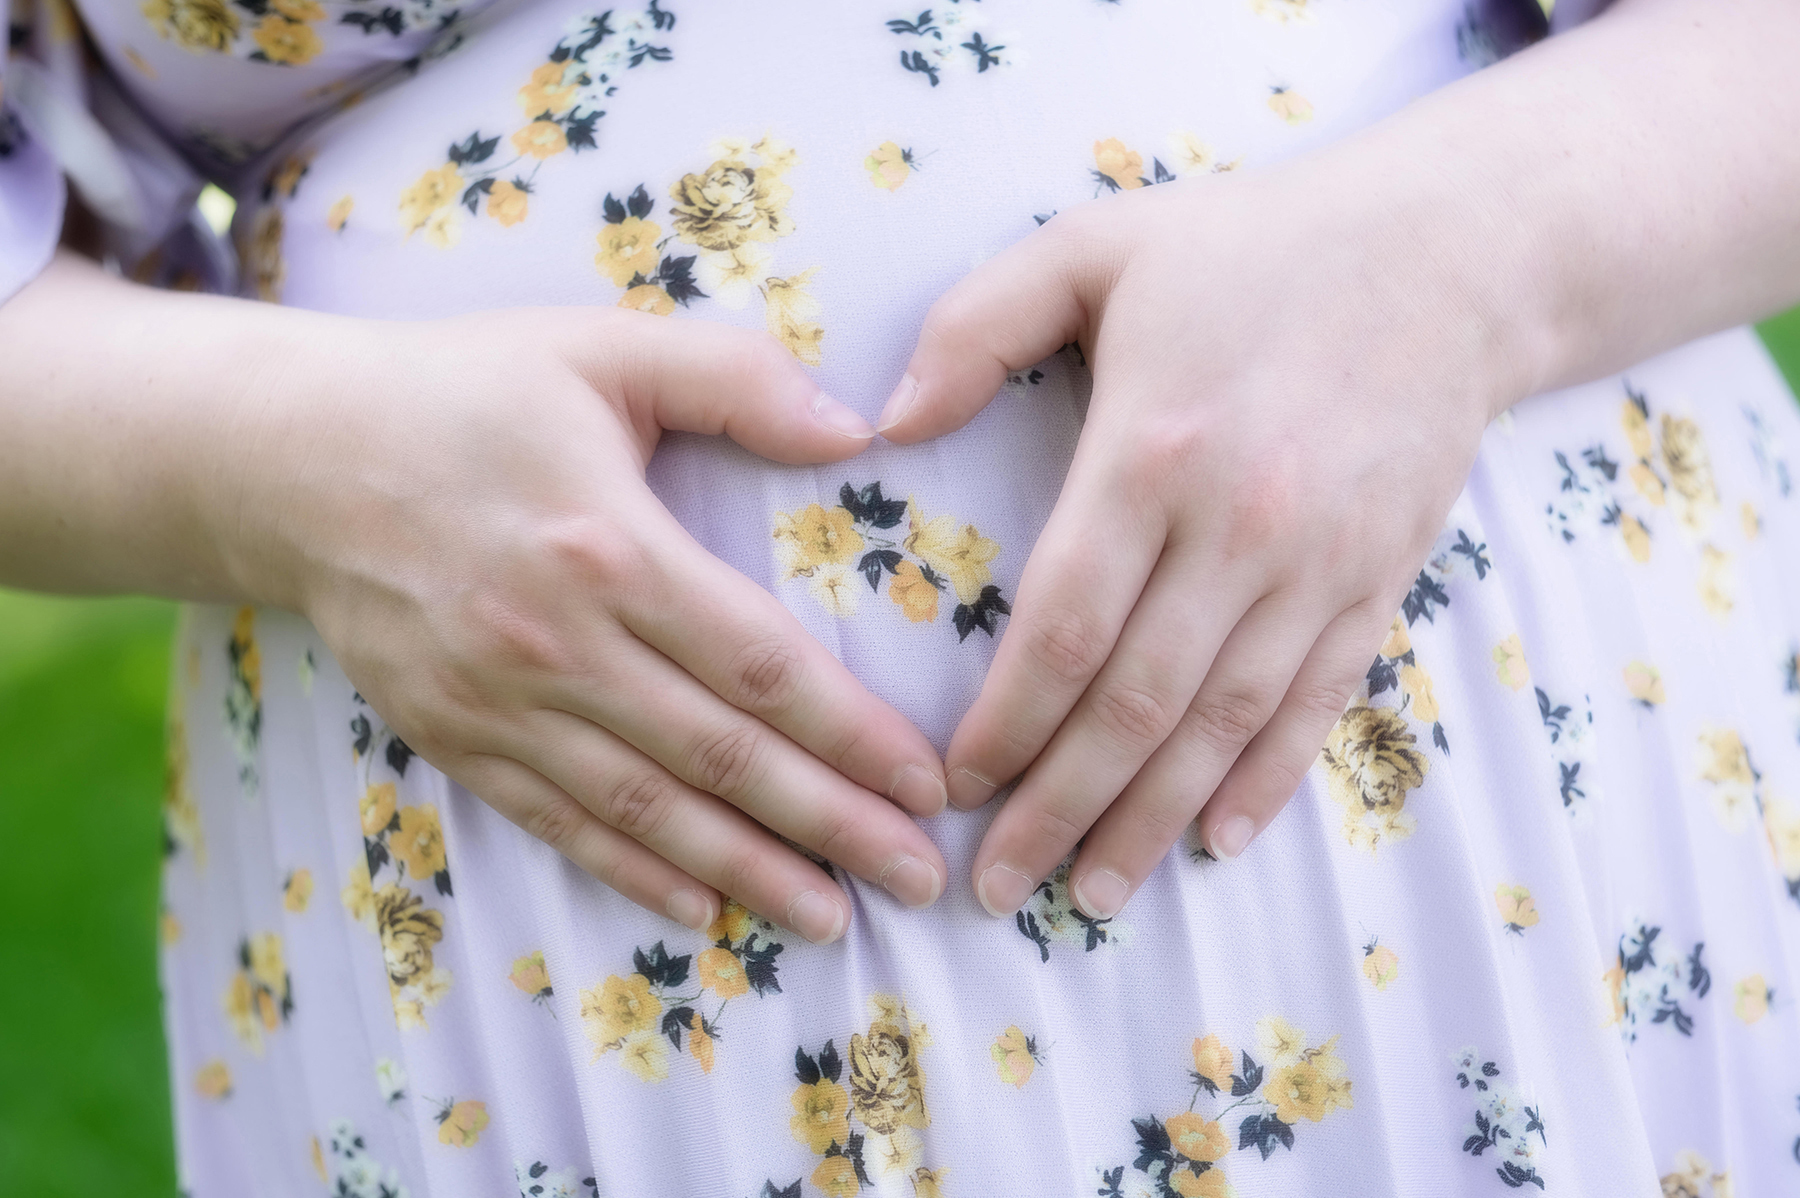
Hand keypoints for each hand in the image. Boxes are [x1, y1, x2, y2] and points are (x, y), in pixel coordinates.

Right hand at [236, 306, 948, 941]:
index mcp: (608, 546)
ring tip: (834, 919)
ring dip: (749, 872)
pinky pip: (558, 822)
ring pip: (648, 809)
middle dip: (832, 825)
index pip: (760, 664)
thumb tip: (857, 431)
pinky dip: (632, 872)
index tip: (928, 782)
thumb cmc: (463, 392)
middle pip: (721, 754)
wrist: (290, 458)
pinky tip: (701, 911)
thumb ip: (734, 379)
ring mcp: (498, 702)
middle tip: (917, 879)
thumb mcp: (601, 349)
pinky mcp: (453, 737)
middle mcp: (557, 643)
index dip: (853, 733)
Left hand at [878, 161, 1520, 919]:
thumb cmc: (1248, 250)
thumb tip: (885, 422)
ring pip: (1221, 727)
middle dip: (1057, 808)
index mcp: (1153, 453)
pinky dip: (1265, 783)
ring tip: (1092, 896)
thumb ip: (974, 325)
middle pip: (1134, 706)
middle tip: (997, 888)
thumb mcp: (1093, 246)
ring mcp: (1319, 567)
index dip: (1004, 724)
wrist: (1448, 255)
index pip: (1063, 628)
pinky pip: (1314, 706)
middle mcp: (1239, 528)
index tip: (954, 786)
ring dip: (1151, 821)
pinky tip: (1218, 843)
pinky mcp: (1377, 583)